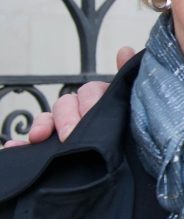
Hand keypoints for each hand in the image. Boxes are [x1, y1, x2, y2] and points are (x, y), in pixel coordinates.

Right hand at [3, 46, 133, 147]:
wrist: (132, 167)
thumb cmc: (133, 127)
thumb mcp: (135, 104)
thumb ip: (130, 81)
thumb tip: (124, 50)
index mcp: (104, 100)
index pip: (91, 92)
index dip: (89, 102)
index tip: (89, 114)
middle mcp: (82, 111)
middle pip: (67, 104)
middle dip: (67, 118)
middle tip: (70, 134)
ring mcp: (66, 128)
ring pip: (48, 119)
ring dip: (42, 126)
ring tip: (38, 137)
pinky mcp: (52, 146)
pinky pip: (34, 143)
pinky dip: (22, 145)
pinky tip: (14, 148)